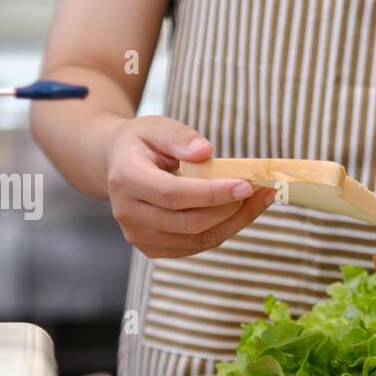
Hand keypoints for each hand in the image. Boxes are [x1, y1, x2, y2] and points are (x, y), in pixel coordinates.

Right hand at [104, 115, 274, 257]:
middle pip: (190, 223)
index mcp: (126, 180)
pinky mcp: (153, 249)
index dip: (213, 194)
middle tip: (259, 190)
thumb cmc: (141, 143)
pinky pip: (197, 245)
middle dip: (231, 209)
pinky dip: (224, 229)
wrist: (115, 166)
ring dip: (235, 222)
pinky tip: (240, 211)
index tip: (246, 184)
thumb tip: (206, 152)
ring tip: (258, 199)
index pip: (174, 195)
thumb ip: (180, 136)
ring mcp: (139, 236)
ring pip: (198, 239)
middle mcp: (128, 214)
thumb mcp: (156, 126)